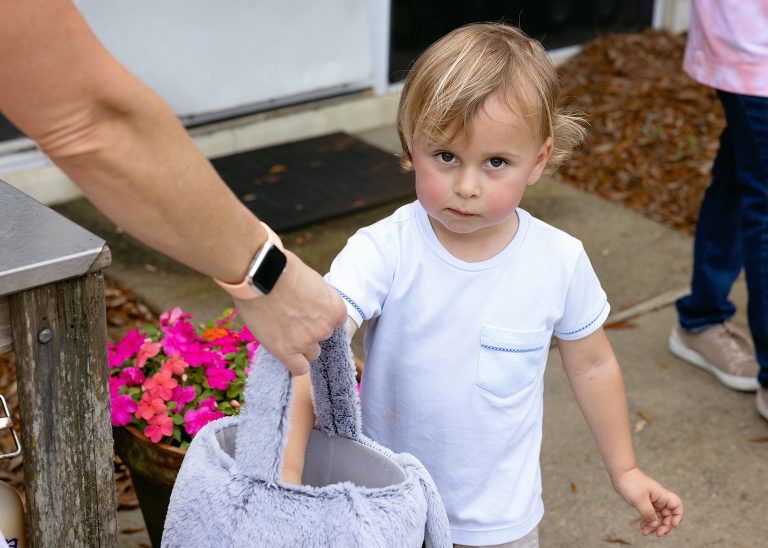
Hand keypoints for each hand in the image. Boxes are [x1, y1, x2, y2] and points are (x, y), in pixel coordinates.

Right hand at [233, 250, 346, 374]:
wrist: (261, 274)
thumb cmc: (283, 269)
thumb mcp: (312, 280)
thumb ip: (317, 299)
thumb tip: (311, 306)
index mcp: (336, 308)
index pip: (336, 323)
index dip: (321, 319)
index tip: (309, 315)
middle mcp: (325, 327)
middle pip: (323, 337)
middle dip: (310, 330)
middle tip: (291, 319)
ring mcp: (306, 341)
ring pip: (312, 354)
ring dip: (301, 346)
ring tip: (283, 331)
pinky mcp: (286, 351)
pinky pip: (299, 368)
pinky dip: (295, 364)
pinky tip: (286, 354)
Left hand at [611, 467, 683, 536]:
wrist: (619, 473)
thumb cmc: (630, 483)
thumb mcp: (639, 500)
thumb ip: (648, 513)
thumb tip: (655, 525)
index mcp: (661, 495)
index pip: (676, 505)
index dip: (678, 516)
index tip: (673, 525)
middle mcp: (659, 498)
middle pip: (668, 515)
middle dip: (663, 526)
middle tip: (657, 534)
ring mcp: (652, 501)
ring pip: (657, 517)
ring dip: (653, 526)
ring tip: (644, 532)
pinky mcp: (645, 503)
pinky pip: (649, 515)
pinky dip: (647, 521)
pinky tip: (641, 527)